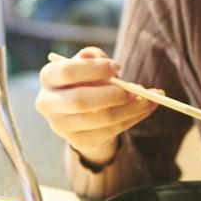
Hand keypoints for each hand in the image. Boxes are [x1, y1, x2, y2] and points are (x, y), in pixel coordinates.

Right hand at [34, 47, 158, 164]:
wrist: (82, 111)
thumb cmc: (86, 80)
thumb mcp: (88, 65)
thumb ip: (93, 58)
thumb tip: (97, 58)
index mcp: (48, 78)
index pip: (67, 72)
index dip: (94, 69)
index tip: (118, 67)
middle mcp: (48, 104)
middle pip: (80, 101)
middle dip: (112, 94)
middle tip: (136, 89)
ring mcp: (62, 126)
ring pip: (101, 119)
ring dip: (131, 108)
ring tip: (152, 97)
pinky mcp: (79, 141)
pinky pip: (112, 131)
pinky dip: (134, 117)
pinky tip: (147, 107)